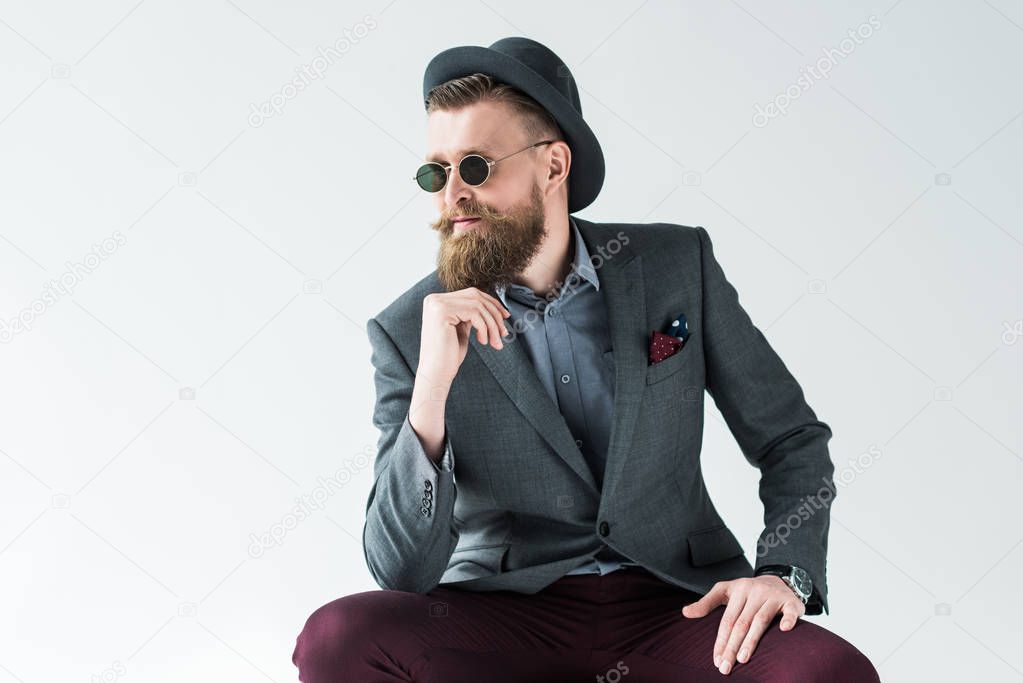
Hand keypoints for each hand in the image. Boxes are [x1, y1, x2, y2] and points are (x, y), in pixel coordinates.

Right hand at [418, 287, 511, 381]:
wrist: (435, 374)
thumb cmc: (449, 355)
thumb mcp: (461, 328)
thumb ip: (470, 313)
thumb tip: (494, 305)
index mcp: (437, 301)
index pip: (471, 294)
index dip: (492, 304)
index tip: (505, 317)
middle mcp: (434, 299)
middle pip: (476, 296)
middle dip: (494, 313)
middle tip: (504, 332)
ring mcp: (437, 305)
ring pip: (478, 305)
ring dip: (492, 325)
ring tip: (495, 342)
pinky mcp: (442, 312)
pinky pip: (475, 313)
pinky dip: (484, 328)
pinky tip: (483, 341)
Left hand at [681, 575, 804, 674]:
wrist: (779, 579)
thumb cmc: (747, 590)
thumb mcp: (725, 591)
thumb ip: (706, 603)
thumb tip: (684, 613)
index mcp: (737, 591)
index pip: (726, 620)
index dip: (721, 641)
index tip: (716, 660)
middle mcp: (754, 592)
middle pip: (741, 623)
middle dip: (732, 647)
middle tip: (726, 667)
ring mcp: (773, 596)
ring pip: (760, 621)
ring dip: (751, 641)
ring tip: (742, 659)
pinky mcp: (791, 601)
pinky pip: (790, 611)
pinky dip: (788, 620)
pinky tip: (784, 630)